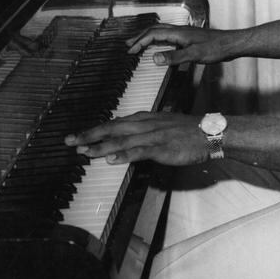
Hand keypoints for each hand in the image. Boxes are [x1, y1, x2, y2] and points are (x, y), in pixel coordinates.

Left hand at [65, 111, 207, 165]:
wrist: (210, 131)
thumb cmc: (188, 131)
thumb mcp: (163, 125)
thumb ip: (145, 131)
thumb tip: (128, 140)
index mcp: (145, 118)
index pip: (114, 123)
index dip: (95, 129)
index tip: (78, 135)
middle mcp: (145, 124)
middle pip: (112, 129)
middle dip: (89, 135)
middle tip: (69, 141)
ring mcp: (153, 135)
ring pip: (121, 140)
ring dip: (100, 146)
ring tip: (83, 152)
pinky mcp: (162, 148)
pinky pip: (140, 152)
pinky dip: (124, 155)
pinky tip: (110, 160)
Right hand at [126, 24, 233, 65]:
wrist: (231, 44)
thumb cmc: (216, 48)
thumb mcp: (194, 55)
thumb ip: (174, 57)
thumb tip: (154, 59)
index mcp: (178, 33)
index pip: (153, 35)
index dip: (140, 42)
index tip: (130, 51)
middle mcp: (179, 30)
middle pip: (154, 30)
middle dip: (139, 37)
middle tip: (128, 45)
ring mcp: (184, 33)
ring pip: (160, 31)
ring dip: (147, 37)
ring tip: (138, 44)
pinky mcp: (188, 38)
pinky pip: (168, 36)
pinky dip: (158, 39)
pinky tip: (159, 45)